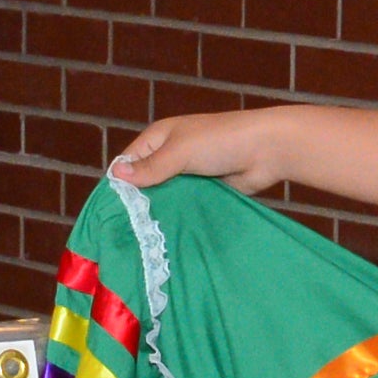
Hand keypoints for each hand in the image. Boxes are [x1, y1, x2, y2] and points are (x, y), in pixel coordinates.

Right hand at [104, 103, 377, 216]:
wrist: (267, 150)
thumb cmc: (222, 141)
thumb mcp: (180, 152)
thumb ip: (151, 168)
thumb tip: (116, 176)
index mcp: (159, 138)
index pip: (128, 162)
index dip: (119, 184)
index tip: (110, 212)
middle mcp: (170, 155)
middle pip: (145, 182)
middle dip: (137, 203)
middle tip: (125, 232)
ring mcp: (188, 174)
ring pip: (165, 197)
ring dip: (159, 212)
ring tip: (144, 239)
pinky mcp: (205, 191)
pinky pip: (185, 206)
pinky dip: (178, 217)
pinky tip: (168, 236)